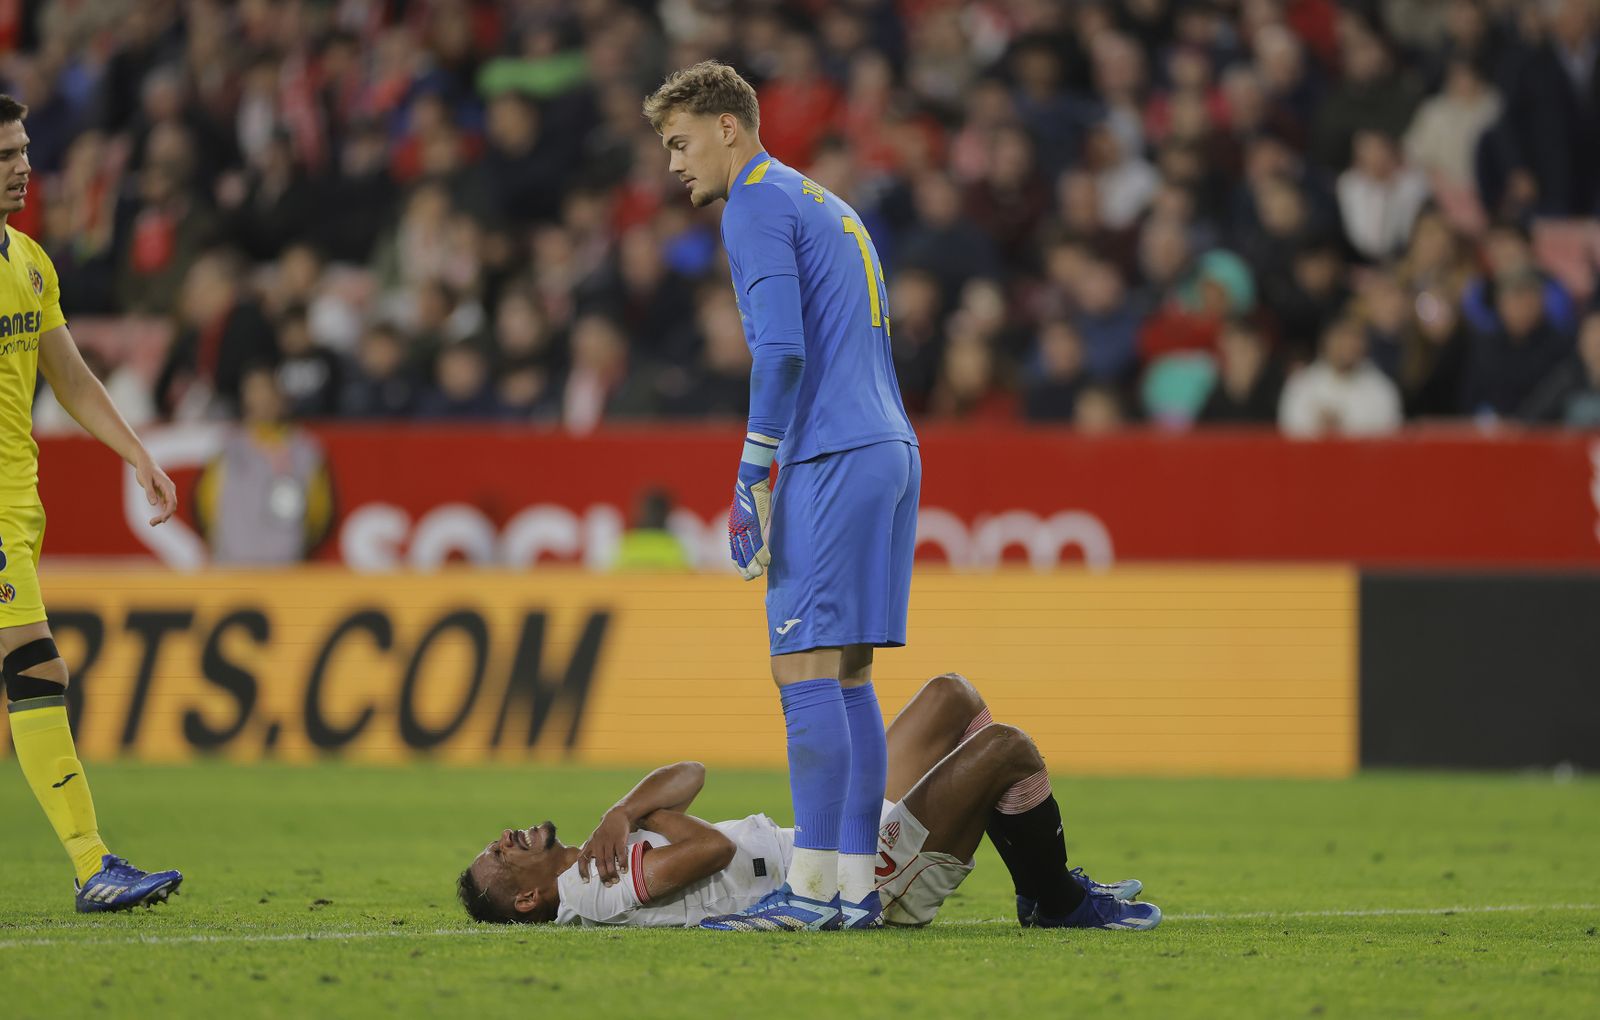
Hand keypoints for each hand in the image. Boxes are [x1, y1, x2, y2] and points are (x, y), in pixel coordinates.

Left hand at [136, 454, 177, 525]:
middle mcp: (170, 489)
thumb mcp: (145, 480)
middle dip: (164, 516)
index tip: (161, 520)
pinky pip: (166, 505)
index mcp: (167, 486)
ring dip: (163, 515)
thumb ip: (149, 492)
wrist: (145, 462)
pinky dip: (162, 512)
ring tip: (152, 523)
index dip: (168, 512)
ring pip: (169, 506)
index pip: (172, 501)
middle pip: (172, 506)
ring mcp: (168, 492)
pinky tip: (157, 518)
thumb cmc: (144, 470)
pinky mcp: (164, 493)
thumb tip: (154, 504)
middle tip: (151, 523)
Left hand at [577, 807, 630, 885]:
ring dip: (612, 872)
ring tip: (615, 880)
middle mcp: (598, 843)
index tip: (586, 881)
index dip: (582, 870)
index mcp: (590, 843)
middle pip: (599, 863)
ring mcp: (609, 841)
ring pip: (609, 860)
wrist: (617, 815)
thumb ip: (592, 850)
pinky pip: (620, 854)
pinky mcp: (619, 839)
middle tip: (608, 885)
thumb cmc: (605, 829)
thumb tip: (588, 866)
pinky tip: (624, 870)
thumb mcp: (595, 837)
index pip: (582, 858)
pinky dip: (622, 863)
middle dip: (603, 875)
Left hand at [729, 461, 772, 580]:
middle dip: (745, 569)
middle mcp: (736, 531)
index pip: (734, 552)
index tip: (745, 573)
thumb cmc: (751, 497)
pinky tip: (767, 562)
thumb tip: (754, 535)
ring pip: (748, 553)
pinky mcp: (753, 525)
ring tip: (759, 574)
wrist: (750, 481)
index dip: (739, 564)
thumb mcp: (746, 514)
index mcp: (734, 529)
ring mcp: (744, 529)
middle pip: (740, 555)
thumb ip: (748, 526)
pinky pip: (758, 544)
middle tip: (751, 578)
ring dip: (754, 565)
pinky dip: (763, 554)